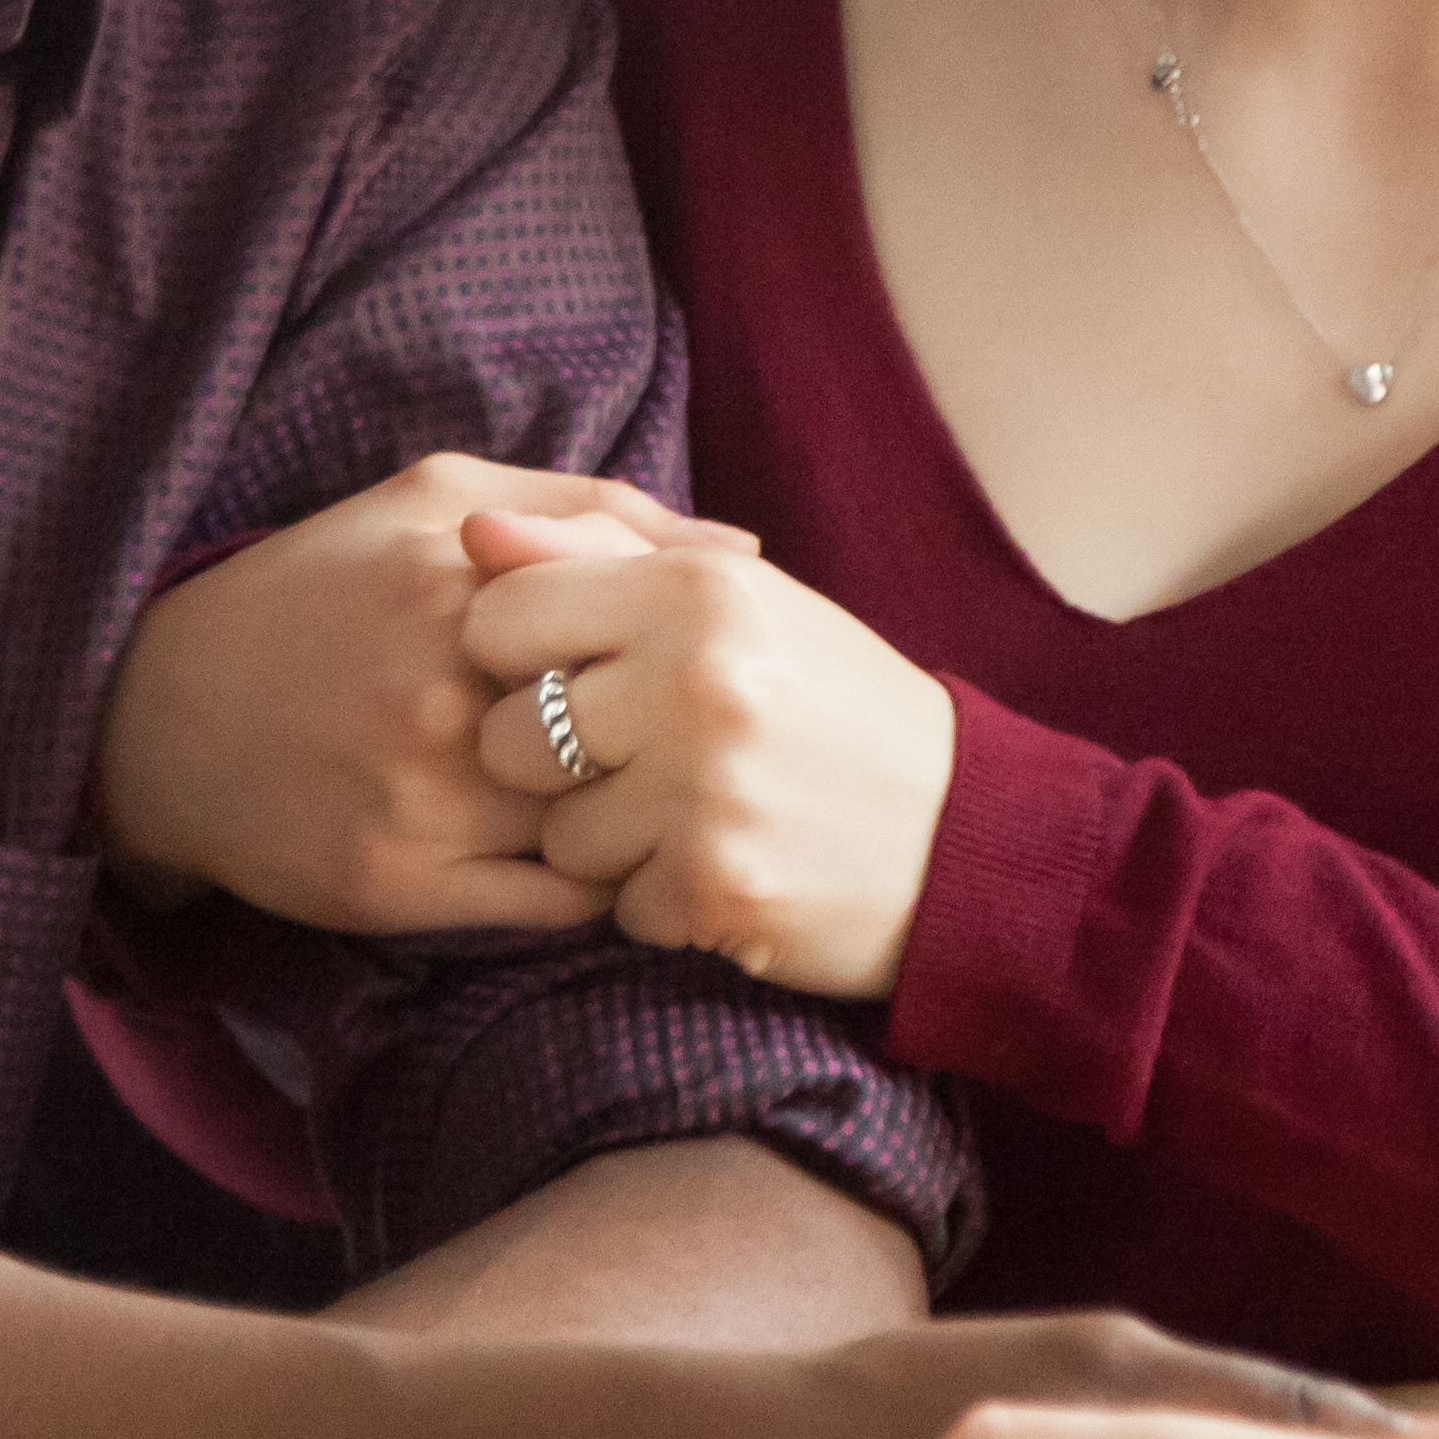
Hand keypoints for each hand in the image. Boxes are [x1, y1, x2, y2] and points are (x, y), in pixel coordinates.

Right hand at [96, 453, 747, 933]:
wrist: (164, 714)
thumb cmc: (318, 590)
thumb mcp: (436, 499)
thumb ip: (589, 508)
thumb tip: (741, 551)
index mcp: (465, 578)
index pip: (651, 621)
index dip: (692, 655)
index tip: (706, 668)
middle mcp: (444, 691)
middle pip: (639, 733)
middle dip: (684, 745)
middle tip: (707, 750)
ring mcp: (423, 797)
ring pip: (607, 826)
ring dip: (645, 820)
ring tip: (652, 803)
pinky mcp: (400, 886)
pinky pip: (558, 903)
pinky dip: (599, 884)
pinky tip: (594, 853)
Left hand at [463, 533, 960, 996]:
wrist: (964, 831)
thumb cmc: (831, 703)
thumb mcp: (736, 600)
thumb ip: (599, 553)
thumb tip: (474, 530)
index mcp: (697, 589)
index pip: (500, 616)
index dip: (519, 658)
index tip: (573, 677)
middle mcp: (696, 681)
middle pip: (507, 737)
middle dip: (549, 764)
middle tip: (631, 761)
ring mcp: (705, 791)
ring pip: (557, 837)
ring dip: (609, 842)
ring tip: (689, 816)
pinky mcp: (715, 886)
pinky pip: (614, 907)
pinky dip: (661, 899)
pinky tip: (722, 867)